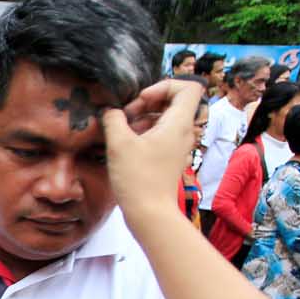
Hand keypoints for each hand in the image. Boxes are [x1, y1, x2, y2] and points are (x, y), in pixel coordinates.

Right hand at [99, 79, 203, 220]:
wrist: (150, 213)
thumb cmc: (138, 178)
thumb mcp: (119, 144)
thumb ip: (113, 120)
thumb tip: (110, 111)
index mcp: (179, 123)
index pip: (188, 87)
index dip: (164, 85)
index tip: (142, 100)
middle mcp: (184, 132)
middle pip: (174, 101)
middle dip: (148, 102)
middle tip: (126, 116)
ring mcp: (179, 146)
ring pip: (166, 118)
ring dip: (144, 118)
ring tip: (123, 131)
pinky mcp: (171, 158)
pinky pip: (162, 135)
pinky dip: (146, 133)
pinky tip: (127, 145)